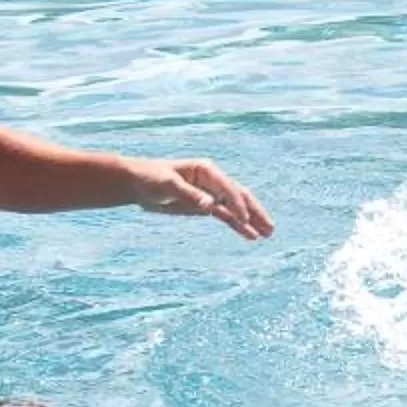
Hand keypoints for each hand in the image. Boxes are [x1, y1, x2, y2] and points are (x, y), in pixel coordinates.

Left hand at [135, 158, 274, 239]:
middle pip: (240, 196)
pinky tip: (250, 236)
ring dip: (251, 220)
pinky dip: (238, 225)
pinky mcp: (205, 206)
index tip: (244, 220)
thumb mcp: (167, 185)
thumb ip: (189, 195)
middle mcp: (213, 181)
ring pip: (236, 208)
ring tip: (267, 234)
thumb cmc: (150, 177)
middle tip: (269, 227)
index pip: (228, 188)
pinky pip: (226, 216)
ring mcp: (210, 193)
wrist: (137, 183)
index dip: (237, 204)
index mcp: (206, 170)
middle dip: (255, 212)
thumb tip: (210, 205)